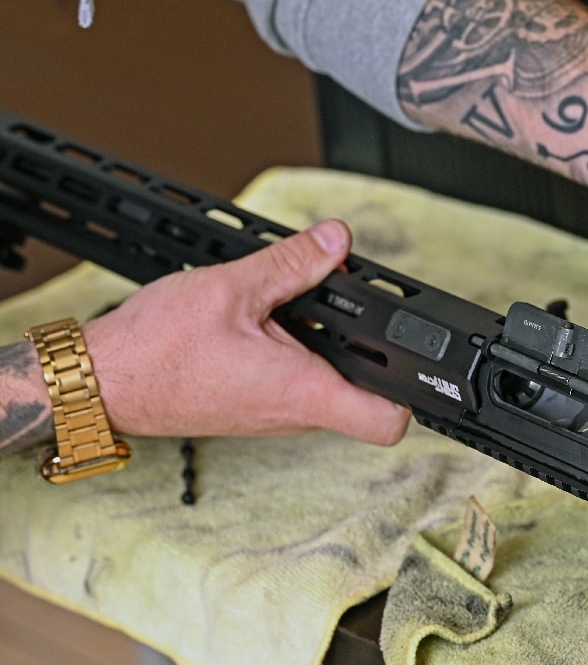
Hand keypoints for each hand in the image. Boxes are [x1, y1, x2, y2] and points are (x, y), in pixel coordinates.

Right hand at [83, 220, 410, 444]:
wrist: (98, 382)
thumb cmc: (154, 350)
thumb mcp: (233, 288)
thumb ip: (293, 264)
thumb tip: (336, 241)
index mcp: (302, 392)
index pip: (388, 422)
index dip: (411, 391)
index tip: (410, 356)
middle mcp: (294, 415)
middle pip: (364, 395)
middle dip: (366, 350)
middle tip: (351, 309)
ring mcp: (274, 416)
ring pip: (328, 386)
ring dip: (328, 348)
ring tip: (306, 309)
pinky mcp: (254, 407)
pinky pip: (296, 383)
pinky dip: (297, 353)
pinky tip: (275, 322)